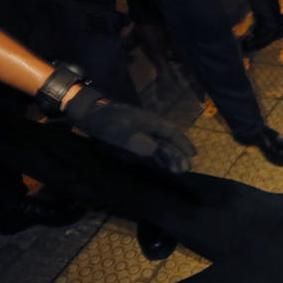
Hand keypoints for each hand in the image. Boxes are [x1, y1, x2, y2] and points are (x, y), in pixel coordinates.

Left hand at [64, 86, 195, 172]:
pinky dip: (160, 154)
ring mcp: (142, 130)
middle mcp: (150, 125)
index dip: (183, 145)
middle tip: (186, 168)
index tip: (193, 156)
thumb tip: (156, 153)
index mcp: (151, 122)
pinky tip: (162, 160)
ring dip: (170, 155)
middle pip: (169, 139)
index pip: (173, 134)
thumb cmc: (107, 123)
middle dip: (179, 153)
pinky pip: (152, 145)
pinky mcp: (134, 135)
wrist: (90, 114)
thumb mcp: (122, 134)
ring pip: (161, 143)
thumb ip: (141, 144)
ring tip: (178, 167)